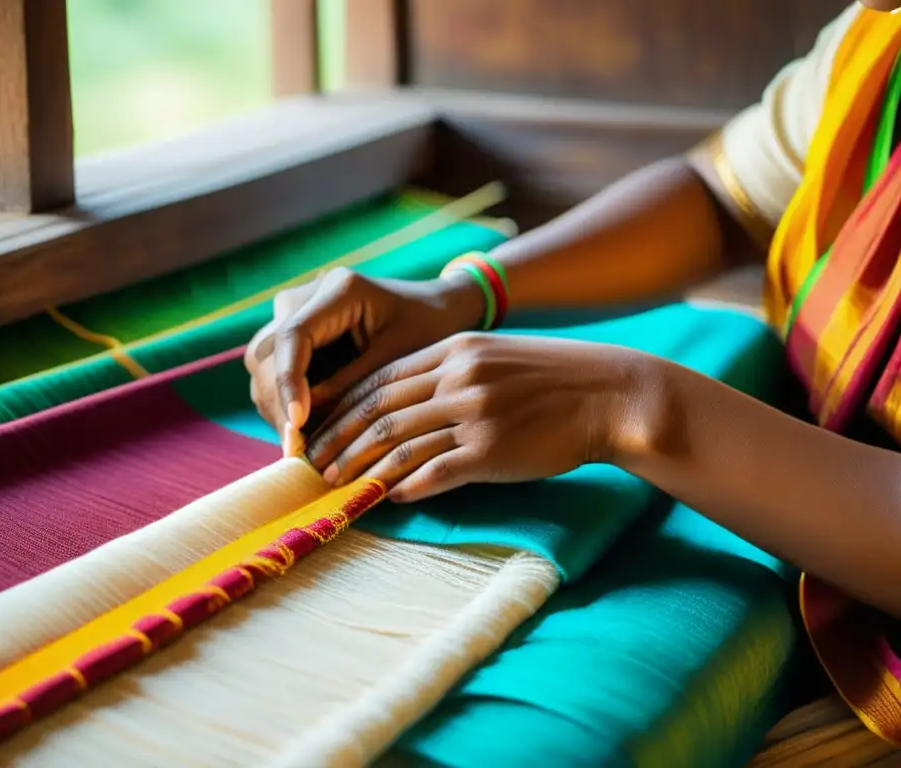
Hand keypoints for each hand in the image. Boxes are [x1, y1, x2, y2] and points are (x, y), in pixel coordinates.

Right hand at [245, 267, 484, 450]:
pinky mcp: (295, 337)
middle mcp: (307, 297)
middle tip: (297, 451)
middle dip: (279, 404)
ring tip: (302, 446)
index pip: (293, 336)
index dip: (288, 383)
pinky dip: (287, 403)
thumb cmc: (429, 331)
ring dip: (278, 407)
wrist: (438, 311)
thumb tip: (302, 426)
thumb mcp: (398, 362)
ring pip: (263, 367)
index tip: (297, 425)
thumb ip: (352, 387)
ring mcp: (295, 315)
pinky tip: (306, 432)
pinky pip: (275, 372)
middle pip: (267, 354)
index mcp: (339, 290)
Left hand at [305, 332, 648, 501]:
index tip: (322, 426)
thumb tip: (403, 405)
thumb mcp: (493, 358)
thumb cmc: (551, 378)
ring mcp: (475, 414)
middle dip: (340, 438)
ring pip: (400, 443)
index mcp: (453, 351)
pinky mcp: (493, 450)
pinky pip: (436, 470)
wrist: (609, 395)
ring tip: (339, 484)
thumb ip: (448, 374)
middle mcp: (458, 379)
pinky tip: (386, 497)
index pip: (381, 378)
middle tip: (314, 462)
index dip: (344, 405)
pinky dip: (406, 485)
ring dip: (362, 467)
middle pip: (380, 410)